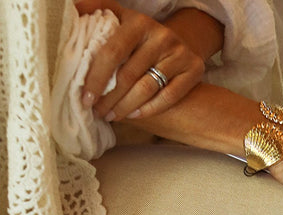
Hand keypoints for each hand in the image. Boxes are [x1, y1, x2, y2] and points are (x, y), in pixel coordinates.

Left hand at [74, 0, 204, 121]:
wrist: (179, 41)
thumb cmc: (139, 37)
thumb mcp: (119, 18)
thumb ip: (96, 11)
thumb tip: (69, 9)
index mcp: (137, 21)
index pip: (112, 52)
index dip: (97, 77)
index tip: (85, 97)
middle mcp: (160, 35)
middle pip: (129, 74)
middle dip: (109, 97)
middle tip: (97, 111)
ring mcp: (179, 53)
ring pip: (147, 88)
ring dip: (125, 107)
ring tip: (111, 116)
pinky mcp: (193, 70)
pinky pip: (169, 97)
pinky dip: (149, 109)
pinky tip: (133, 115)